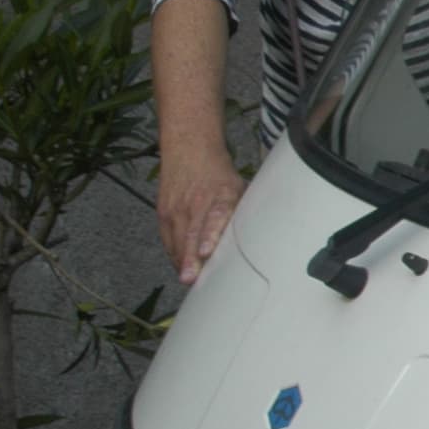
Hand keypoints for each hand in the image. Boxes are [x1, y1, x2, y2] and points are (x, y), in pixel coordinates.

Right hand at [159, 151, 247, 284]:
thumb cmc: (220, 175)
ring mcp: (176, 207)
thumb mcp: (238, 187)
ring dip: (182, 261)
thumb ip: (245, 212)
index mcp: (220, 195)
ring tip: (187, 280)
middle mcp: (196, 202)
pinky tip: (182, 268)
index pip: (216, 216)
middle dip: (190, 258)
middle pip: (192, 234)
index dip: (210, 234)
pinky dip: (176, 254)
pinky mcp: (163, 212)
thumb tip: (266, 238)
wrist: (189, 148)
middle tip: (190, 279)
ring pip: (177, 239)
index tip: (206, 251)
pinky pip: (168, 238)